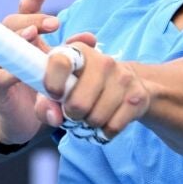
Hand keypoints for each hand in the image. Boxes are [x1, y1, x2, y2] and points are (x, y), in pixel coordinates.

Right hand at [0, 0, 60, 144]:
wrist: (24, 124)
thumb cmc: (43, 92)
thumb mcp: (61, 71)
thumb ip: (73, 54)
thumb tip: (91, 38)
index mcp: (27, 42)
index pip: (27, 12)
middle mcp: (11, 51)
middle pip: (12, 23)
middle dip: (32, 18)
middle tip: (54, 22)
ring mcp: (2, 68)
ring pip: (2, 45)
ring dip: (19, 36)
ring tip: (33, 33)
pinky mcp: (0, 92)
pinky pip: (1, 78)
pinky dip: (10, 74)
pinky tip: (19, 72)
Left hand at [34, 36, 151, 141]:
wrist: (123, 86)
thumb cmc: (80, 88)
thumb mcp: (56, 91)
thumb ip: (44, 104)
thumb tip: (54, 117)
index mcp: (78, 52)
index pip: (60, 62)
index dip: (52, 83)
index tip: (54, 95)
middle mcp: (103, 61)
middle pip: (78, 103)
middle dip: (71, 114)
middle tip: (73, 112)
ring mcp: (123, 77)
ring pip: (96, 118)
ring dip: (89, 124)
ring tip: (89, 114)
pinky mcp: (138, 96)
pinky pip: (113, 127)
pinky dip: (104, 132)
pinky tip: (104, 122)